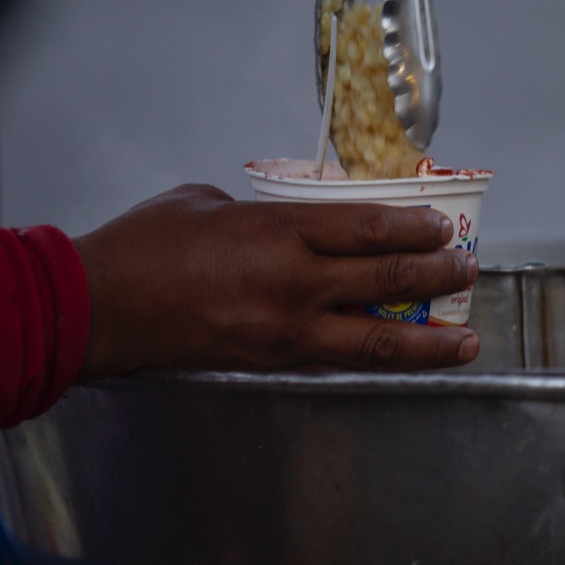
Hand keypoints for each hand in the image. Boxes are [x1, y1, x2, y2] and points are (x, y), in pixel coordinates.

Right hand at [70, 184, 479, 380]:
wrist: (98, 307)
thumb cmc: (144, 247)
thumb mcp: (207, 202)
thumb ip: (260, 212)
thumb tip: (285, 222)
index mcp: (279, 231)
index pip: (370, 229)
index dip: (416, 229)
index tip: (443, 227)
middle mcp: (293, 283)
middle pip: (386, 279)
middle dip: (437, 275)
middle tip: (467, 271)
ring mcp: (284, 330)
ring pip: (375, 338)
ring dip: (427, 340)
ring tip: (464, 340)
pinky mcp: (269, 362)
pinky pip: (337, 361)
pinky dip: (376, 360)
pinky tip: (399, 360)